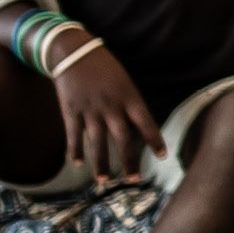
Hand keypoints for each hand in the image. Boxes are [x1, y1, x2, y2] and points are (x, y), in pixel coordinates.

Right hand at [48, 40, 163, 183]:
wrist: (73, 52)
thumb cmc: (103, 67)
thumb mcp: (124, 81)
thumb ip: (130, 104)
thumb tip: (136, 127)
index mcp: (129, 97)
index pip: (146, 123)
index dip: (154, 140)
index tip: (162, 156)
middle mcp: (111, 106)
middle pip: (123, 139)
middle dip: (129, 161)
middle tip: (135, 179)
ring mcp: (90, 110)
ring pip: (98, 142)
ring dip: (101, 163)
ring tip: (104, 181)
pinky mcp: (71, 111)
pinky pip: (74, 135)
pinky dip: (76, 150)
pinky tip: (78, 163)